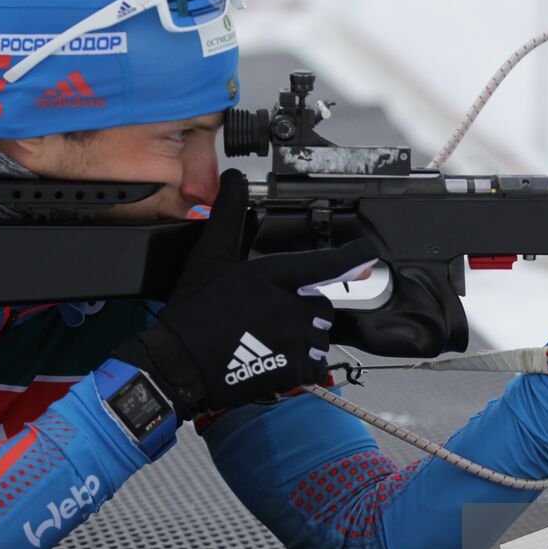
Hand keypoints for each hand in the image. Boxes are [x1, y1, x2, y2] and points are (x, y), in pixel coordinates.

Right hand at [113, 169, 377, 416]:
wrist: (178, 363)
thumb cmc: (193, 313)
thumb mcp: (209, 256)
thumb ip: (228, 215)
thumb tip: (233, 179)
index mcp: (273, 275)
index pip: (325, 264)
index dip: (353, 257)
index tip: (369, 253)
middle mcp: (290, 305)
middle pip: (320, 303)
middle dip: (303, 308)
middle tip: (270, 316)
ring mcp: (294, 339)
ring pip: (319, 334)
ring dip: (303, 337)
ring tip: (268, 341)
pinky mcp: (292, 369)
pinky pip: (315, 364)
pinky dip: (301, 365)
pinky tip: (275, 362)